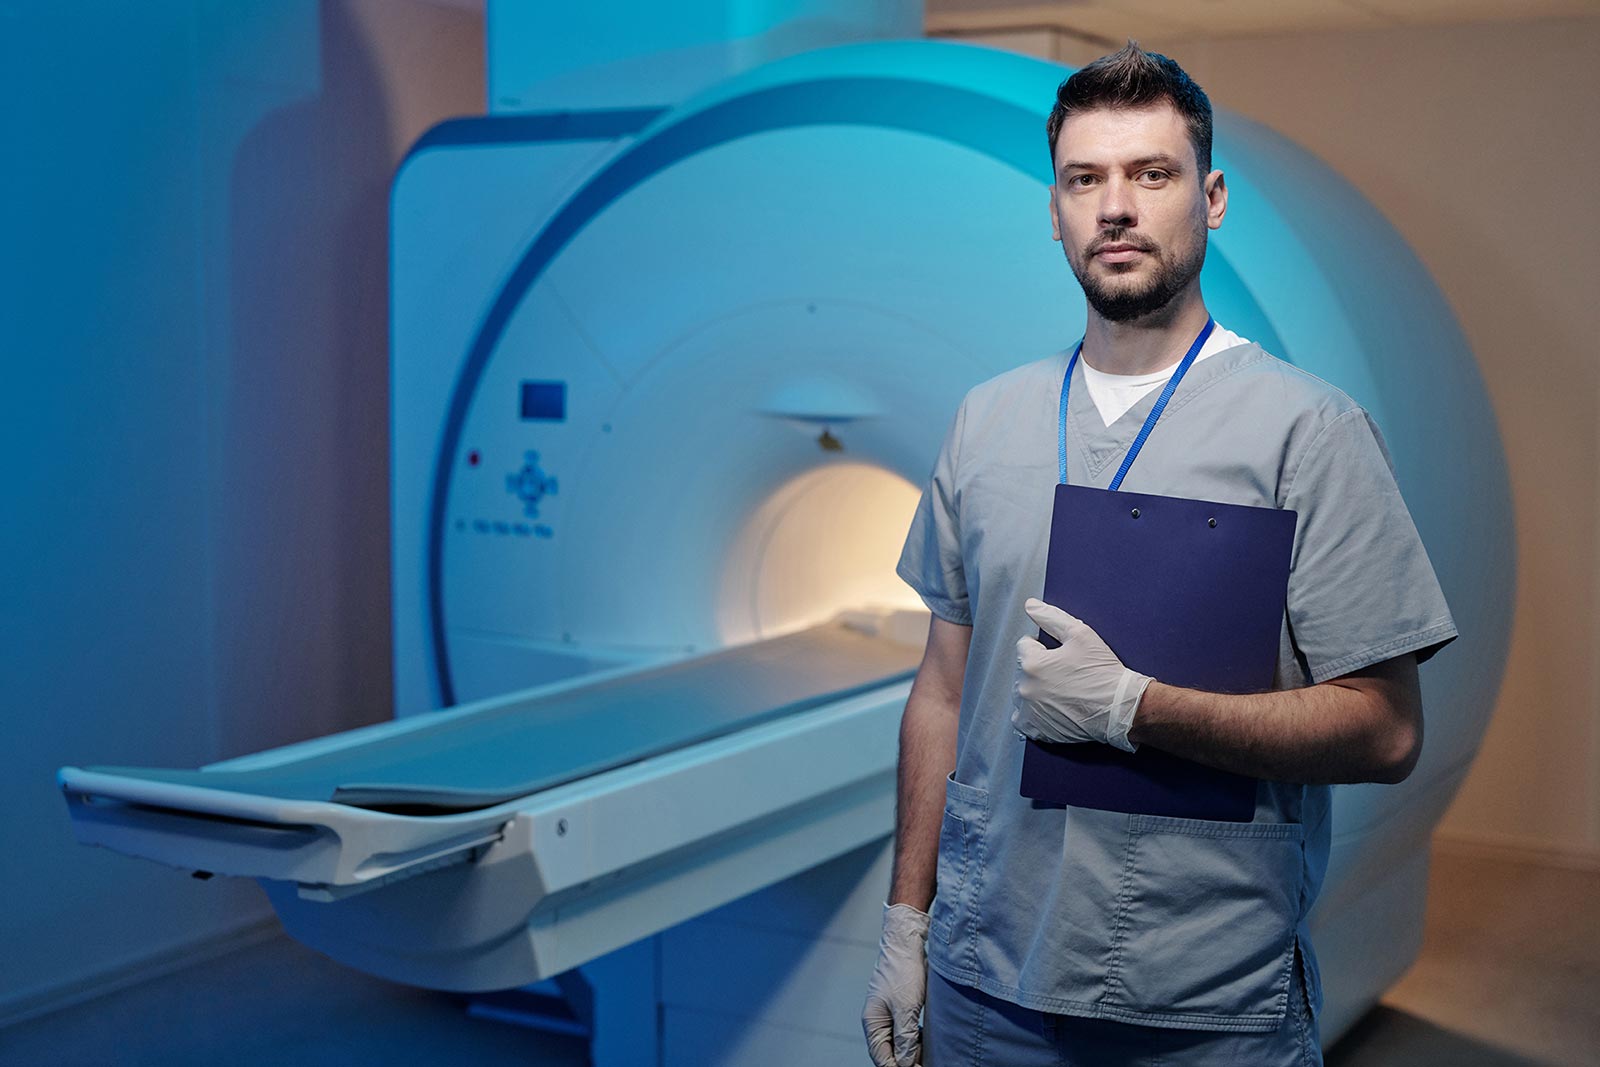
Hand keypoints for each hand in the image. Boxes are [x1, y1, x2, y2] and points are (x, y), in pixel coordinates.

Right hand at [862, 902, 929, 1066]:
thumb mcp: (906, 1007)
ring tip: (930, 1057)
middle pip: (891, 1052)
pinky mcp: (900, 1005)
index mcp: (873, 1023)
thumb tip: (906, 1063)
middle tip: (927, 1065)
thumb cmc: (903, 971)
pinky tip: (928, 1042)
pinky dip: (916, 1039)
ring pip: (900, 1042)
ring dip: (914, 1051)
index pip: (883, 1058)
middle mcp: (878, 1021)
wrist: (907, 940)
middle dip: (907, 1062)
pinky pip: (906, 1030)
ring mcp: (888, 1013)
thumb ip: (905, 1038)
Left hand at [1011, 597, 1149, 752]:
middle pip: (1023, 669)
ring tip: (1062, 690)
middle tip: (1065, 674)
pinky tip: (1052, 707)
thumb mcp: (1080, 634)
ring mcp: (1029, 711)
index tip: (1062, 656)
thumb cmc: (1102, 671)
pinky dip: (1033, 712)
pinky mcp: (1035, 729)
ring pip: (1022, 692)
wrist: (1120, 708)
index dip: (1044, 646)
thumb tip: (1030, 605)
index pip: (1025, 645)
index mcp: (1031, 663)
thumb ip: (1051, 617)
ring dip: (1035, 689)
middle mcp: (1024, 688)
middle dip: (1039, 668)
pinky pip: (1022, 718)